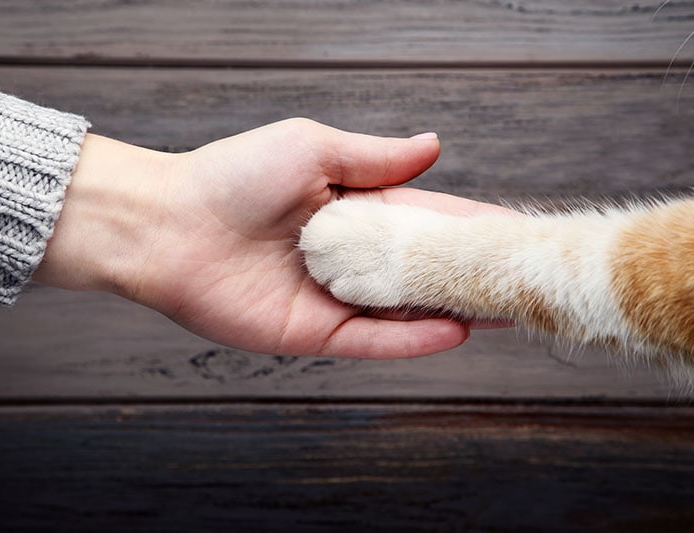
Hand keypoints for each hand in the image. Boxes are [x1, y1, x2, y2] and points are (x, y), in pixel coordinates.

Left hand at [35, 118, 509, 357]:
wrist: (167, 224)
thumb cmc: (232, 176)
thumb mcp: (312, 148)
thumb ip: (375, 157)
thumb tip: (434, 145)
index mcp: (351, 208)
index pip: (425, 217)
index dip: (469, 222)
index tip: (513, 227)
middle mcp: (348, 256)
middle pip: (422, 267)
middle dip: (470, 271)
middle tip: (525, 276)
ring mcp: (333, 297)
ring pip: (405, 307)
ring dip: (455, 308)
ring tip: (507, 308)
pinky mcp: (312, 332)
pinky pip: (372, 339)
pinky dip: (412, 337)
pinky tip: (455, 330)